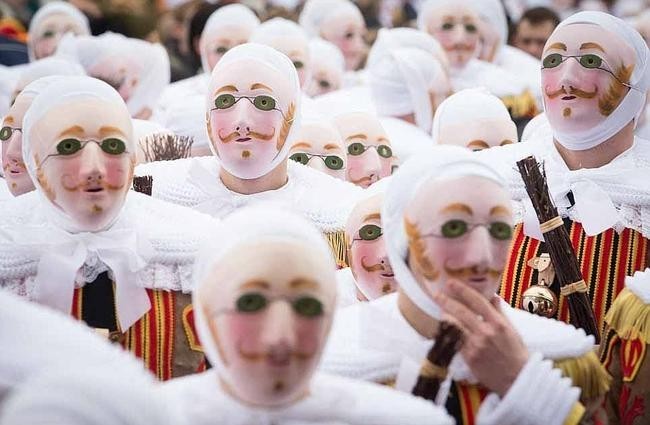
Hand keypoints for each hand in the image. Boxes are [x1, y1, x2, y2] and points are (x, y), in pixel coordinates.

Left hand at [433, 280, 528, 396]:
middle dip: (446, 301)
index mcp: (498, 323)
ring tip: (442, 311)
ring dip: (446, 317)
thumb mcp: (511, 329)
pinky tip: (446, 328)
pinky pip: (455, 341)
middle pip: (461, 312)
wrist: (517, 378)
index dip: (462, 290)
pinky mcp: (469, 357)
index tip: (451, 283)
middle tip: (437, 294)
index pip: (477, 301)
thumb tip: (492, 296)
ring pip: (455, 326)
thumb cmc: (515, 353)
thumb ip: (499, 312)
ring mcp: (476, 345)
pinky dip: (450, 333)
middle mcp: (486, 332)